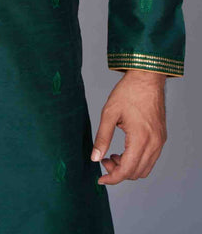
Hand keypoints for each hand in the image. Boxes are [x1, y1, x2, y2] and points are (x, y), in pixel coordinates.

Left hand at [91, 70, 167, 184]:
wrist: (147, 77)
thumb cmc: (128, 92)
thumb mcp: (109, 113)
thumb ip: (102, 137)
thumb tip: (94, 158)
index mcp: (140, 139)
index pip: (127, 170)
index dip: (112, 178)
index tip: (100, 179)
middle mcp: (154, 143)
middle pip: (136, 173)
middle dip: (118, 172)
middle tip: (104, 159)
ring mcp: (160, 141)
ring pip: (145, 168)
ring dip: (128, 167)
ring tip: (113, 154)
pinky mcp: (161, 137)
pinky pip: (151, 158)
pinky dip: (137, 160)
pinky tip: (125, 149)